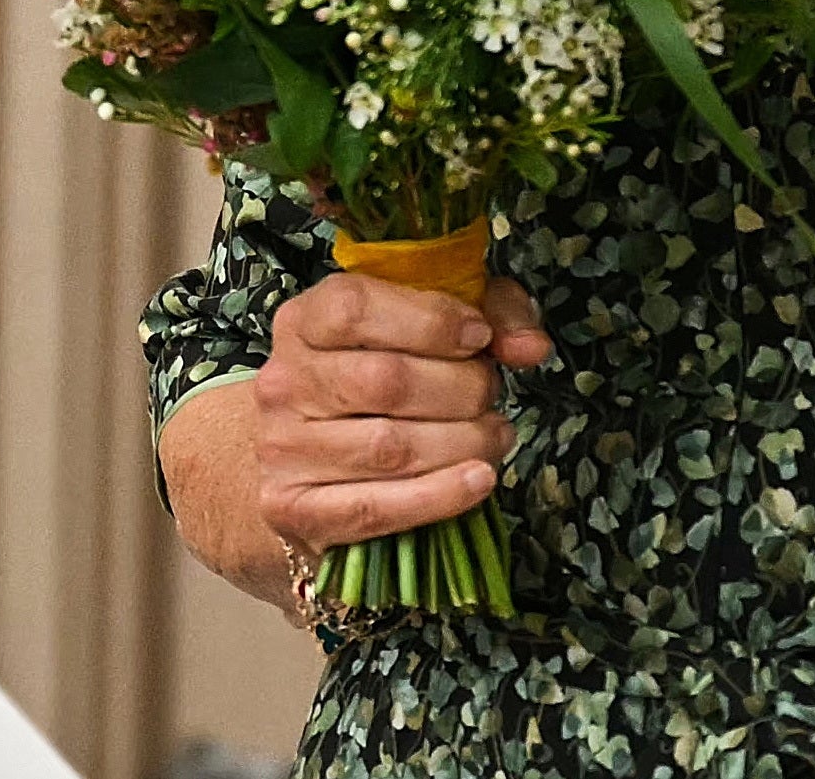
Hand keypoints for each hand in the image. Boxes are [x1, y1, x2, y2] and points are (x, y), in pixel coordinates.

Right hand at [251, 271, 550, 555]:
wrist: (306, 461)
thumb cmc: (376, 380)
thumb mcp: (429, 325)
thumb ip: (490, 314)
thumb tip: (531, 346)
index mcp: (302, 321)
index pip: (355, 306)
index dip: (429, 319)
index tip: (479, 336)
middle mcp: (283, 381)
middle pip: (386, 380)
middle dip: (462, 388)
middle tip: (489, 395)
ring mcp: (283, 448)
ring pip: (392, 447)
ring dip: (464, 443)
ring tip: (493, 436)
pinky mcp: (295, 508)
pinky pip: (379, 507)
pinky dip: (441, 495)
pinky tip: (479, 480)